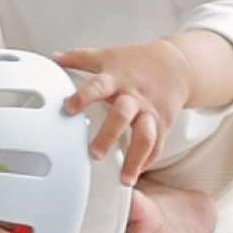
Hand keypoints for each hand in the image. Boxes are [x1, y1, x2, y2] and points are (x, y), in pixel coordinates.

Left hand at [53, 39, 197, 184]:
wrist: (177, 64)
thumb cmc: (139, 60)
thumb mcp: (108, 55)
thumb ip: (80, 58)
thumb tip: (55, 57)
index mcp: (116, 79)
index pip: (98, 86)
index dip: (83, 96)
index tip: (70, 107)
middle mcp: (133, 97)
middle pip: (122, 116)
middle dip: (108, 135)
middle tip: (94, 153)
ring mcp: (149, 112)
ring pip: (144, 136)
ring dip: (135, 158)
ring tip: (124, 177)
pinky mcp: (162, 124)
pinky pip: (157, 145)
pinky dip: (148, 161)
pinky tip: (138, 173)